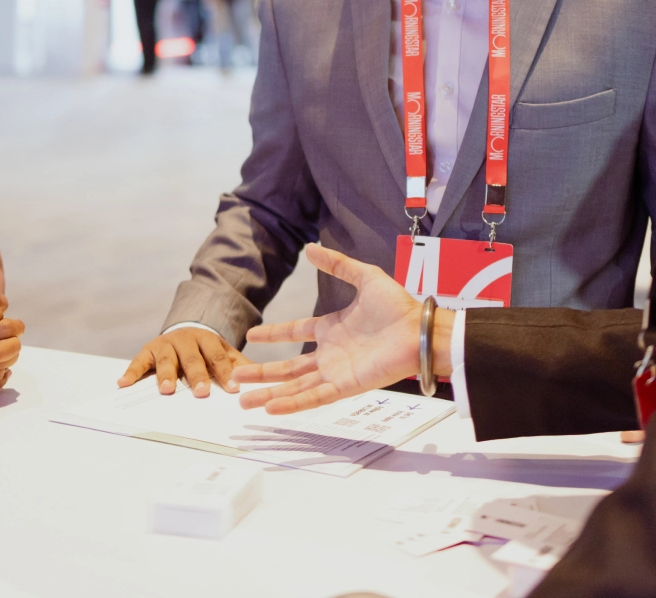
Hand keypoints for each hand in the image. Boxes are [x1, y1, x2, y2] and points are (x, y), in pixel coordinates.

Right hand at [118, 327, 247, 397]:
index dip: (225, 373)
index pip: (218, 357)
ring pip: (166, 360)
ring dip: (166, 375)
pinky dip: (131, 373)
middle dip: (196, 375)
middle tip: (201, 393)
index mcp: (207, 340)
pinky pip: (138, 362)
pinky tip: (123, 384)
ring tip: (167, 390)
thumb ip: (239, 366)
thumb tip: (263, 380)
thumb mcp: (224, 353)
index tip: (232, 390)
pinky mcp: (147, 350)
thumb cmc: (206, 351)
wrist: (184, 330)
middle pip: (192, 358)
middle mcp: (185, 339)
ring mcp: (165, 344)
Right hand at [231, 244, 422, 414]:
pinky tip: (270, 406)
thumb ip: (338, 264)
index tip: (251, 335)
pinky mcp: (345, 386)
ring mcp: (336, 371)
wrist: (419, 330)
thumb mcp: (364, 276)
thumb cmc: (398, 306)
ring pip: (295, 387)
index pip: (296, 332)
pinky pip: (313, 397)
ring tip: (243, 400)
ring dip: (269, 393)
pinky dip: (292, 403)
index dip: (274, 334)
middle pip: (288, 367)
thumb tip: (310, 248)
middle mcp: (331, 353)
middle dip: (261, 373)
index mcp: (333, 328)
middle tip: (235, 376)